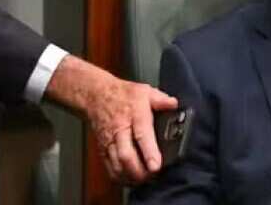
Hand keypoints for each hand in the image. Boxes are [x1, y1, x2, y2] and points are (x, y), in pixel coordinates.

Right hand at [46, 56, 178, 184]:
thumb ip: (161, 99)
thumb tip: (174, 104)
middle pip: (126, 155)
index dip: (149, 152)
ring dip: (130, 176)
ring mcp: (110, 142)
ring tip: (144, 180)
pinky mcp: (103, 150)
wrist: (96, 96)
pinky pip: (109, 168)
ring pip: (117, 165)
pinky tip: (130, 180)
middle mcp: (120, 130)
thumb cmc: (123, 95)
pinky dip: (119, 177)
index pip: (141, 134)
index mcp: (134, 115)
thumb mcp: (144, 91)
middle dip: (139, 171)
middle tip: (152, 176)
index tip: (156, 166)